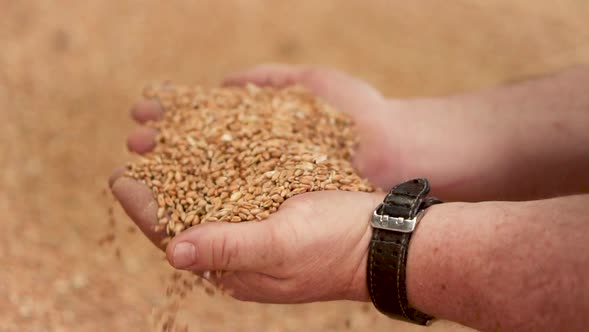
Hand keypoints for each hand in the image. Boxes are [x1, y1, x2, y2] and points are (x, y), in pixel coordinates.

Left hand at [109, 64, 392, 301]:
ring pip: (208, 200)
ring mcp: (257, 231)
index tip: (121, 177)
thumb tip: (174, 251)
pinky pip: (234, 191)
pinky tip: (208, 150)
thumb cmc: (336, 245)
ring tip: (163, 143)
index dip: (146, 208)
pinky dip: (215, 169)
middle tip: (136, 151)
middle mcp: (239, 252)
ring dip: (183, 172)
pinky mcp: (274, 213)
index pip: (176, 238)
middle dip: (158, 186)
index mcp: (234, 268)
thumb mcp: (282, 245)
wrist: (384, 239)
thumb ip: (229, 247)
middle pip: (185, 217)